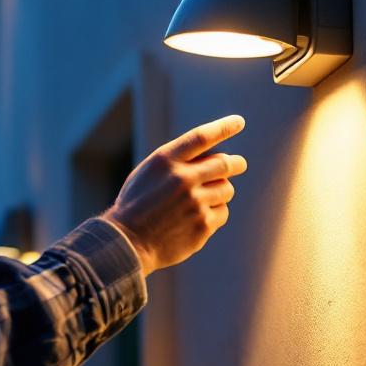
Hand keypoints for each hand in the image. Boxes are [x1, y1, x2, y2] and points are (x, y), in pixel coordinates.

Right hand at [102, 115, 248, 275]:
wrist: (127, 243)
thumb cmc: (137, 204)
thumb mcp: (148, 174)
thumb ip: (177, 162)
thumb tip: (217, 157)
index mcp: (164, 161)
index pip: (201, 137)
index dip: (223, 127)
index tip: (239, 122)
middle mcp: (182, 179)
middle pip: (224, 163)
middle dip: (235, 163)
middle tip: (239, 164)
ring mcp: (194, 203)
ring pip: (226, 189)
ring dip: (220, 191)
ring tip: (202, 200)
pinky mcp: (203, 225)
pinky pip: (222, 213)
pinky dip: (214, 214)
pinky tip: (195, 219)